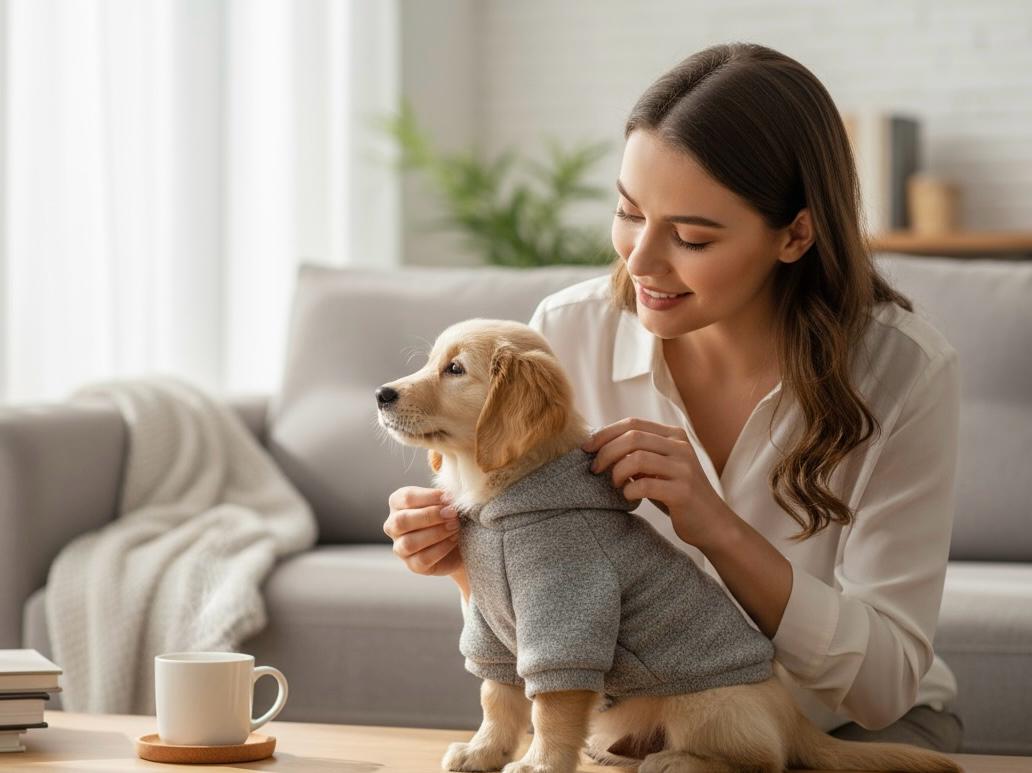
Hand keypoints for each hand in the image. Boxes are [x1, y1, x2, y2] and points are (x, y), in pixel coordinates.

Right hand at [384, 486, 464, 576]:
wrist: (460, 541)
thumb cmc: (449, 515)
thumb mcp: (446, 502)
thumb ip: (444, 498)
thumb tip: (448, 497)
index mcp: (398, 503)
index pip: (406, 498)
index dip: (429, 497)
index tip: (449, 498)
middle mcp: (393, 525)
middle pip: (401, 521)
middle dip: (430, 516)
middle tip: (452, 513)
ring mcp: (400, 547)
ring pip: (409, 543)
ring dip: (436, 533)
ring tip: (455, 527)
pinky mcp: (412, 565)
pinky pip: (422, 559)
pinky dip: (441, 548)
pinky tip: (454, 540)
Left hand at [582, 417, 732, 551]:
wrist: (712, 523)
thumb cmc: (677, 494)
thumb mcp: (660, 467)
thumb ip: (638, 453)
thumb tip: (598, 446)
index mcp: (674, 436)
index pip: (633, 423)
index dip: (605, 433)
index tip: (587, 448)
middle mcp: (680, 447)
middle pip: (632, 437)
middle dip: (606, 452)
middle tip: (595, 469)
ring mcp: (684, 468)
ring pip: (637, 458)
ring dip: (617, 472)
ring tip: (615, 484)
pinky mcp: (683, 491)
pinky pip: (645, 485)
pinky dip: (630, 490)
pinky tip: (629, 497)